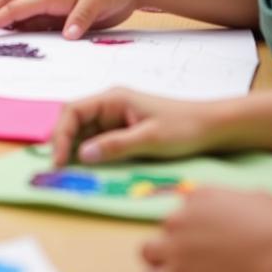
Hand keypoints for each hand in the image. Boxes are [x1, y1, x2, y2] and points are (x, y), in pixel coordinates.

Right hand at [49, 88, 223, 166]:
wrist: (213, 128)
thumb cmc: (184, 127)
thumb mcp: (150, 139)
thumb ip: (116, 145)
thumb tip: (83, 154)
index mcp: (112, 98)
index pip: (73, 110)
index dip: (61, 134)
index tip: (59, 160)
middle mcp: (109, 105)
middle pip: (74, 121)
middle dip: (63, 143)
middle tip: (59, 169)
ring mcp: (115, 118)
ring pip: (84, 133)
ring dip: (75, 150)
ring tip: (68, 173)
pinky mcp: (123, 132)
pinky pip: (98, 142)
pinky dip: (90, 155)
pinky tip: (88, 169)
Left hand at [141, 189, 271, 271]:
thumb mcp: (258, 198)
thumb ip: (238, 201)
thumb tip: (243, 207)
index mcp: (198, 197)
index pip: (185, 209)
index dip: (197, 226)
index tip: (211, 240)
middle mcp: (180, 218)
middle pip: (166, 230)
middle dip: (178, 243)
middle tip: (200, 262)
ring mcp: (175, 248)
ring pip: (148, 253)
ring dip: (161, 263)